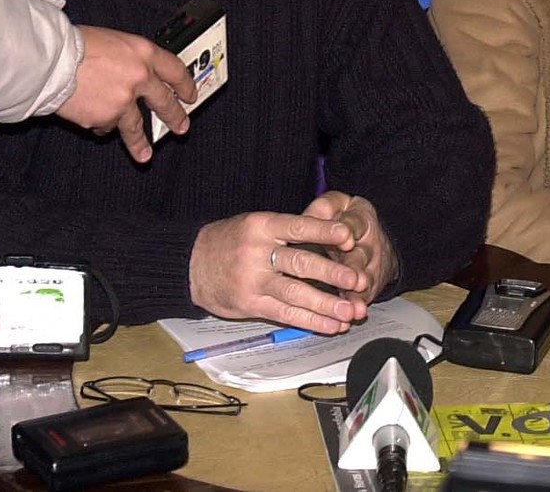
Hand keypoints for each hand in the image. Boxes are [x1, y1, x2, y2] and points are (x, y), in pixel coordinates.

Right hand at [58, 27, 197, 162]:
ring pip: (136, 126)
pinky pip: (106, 125)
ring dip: (140, 142)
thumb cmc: (73, 45)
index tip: (190, 95)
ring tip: (145, 155)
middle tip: (181, 127)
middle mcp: (140, 77)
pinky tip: (92, 119)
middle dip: (175, 117)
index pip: (175, 70)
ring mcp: (124, 101)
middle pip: (164, 101)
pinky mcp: (106, 118)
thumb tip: (133, 72)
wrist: (50, 61)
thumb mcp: (111, 41)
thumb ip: (128, 59)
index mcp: (144, 52)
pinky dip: (100, 124)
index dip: (185, 84)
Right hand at [190, 211, 370, 331]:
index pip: (298, 227)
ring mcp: (252, 282)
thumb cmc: (233, 241)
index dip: (324, 232)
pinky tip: (332, 324)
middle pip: (300, 264)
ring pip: (295, 294)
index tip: (349, 237)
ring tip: (351, 311)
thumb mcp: (257, 224)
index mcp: (262, 226)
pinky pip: (285, 314)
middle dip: (332, 273)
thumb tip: (337, 234)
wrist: (191, 265)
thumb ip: (291, 231)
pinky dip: (311, 321)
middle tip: (358, 280)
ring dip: (326, 304)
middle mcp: (257, 253)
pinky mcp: (250, 305)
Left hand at [302, 191, 397, 302]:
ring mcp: (367, 268)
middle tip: (354, 281)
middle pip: (359, 257)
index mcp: (358, 220)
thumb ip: (325, 207)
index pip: (354, 223)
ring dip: (357, 295)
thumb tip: (310, 215)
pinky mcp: (365, 287)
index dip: (346, 232)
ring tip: (354, 307)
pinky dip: (355, 308)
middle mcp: (366, 245)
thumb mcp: (339, 205)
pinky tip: (351, 317)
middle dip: (355, 270)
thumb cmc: (347, 221)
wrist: (373, 240)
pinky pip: (360, 298)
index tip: (345, 238)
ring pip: (362, 281)